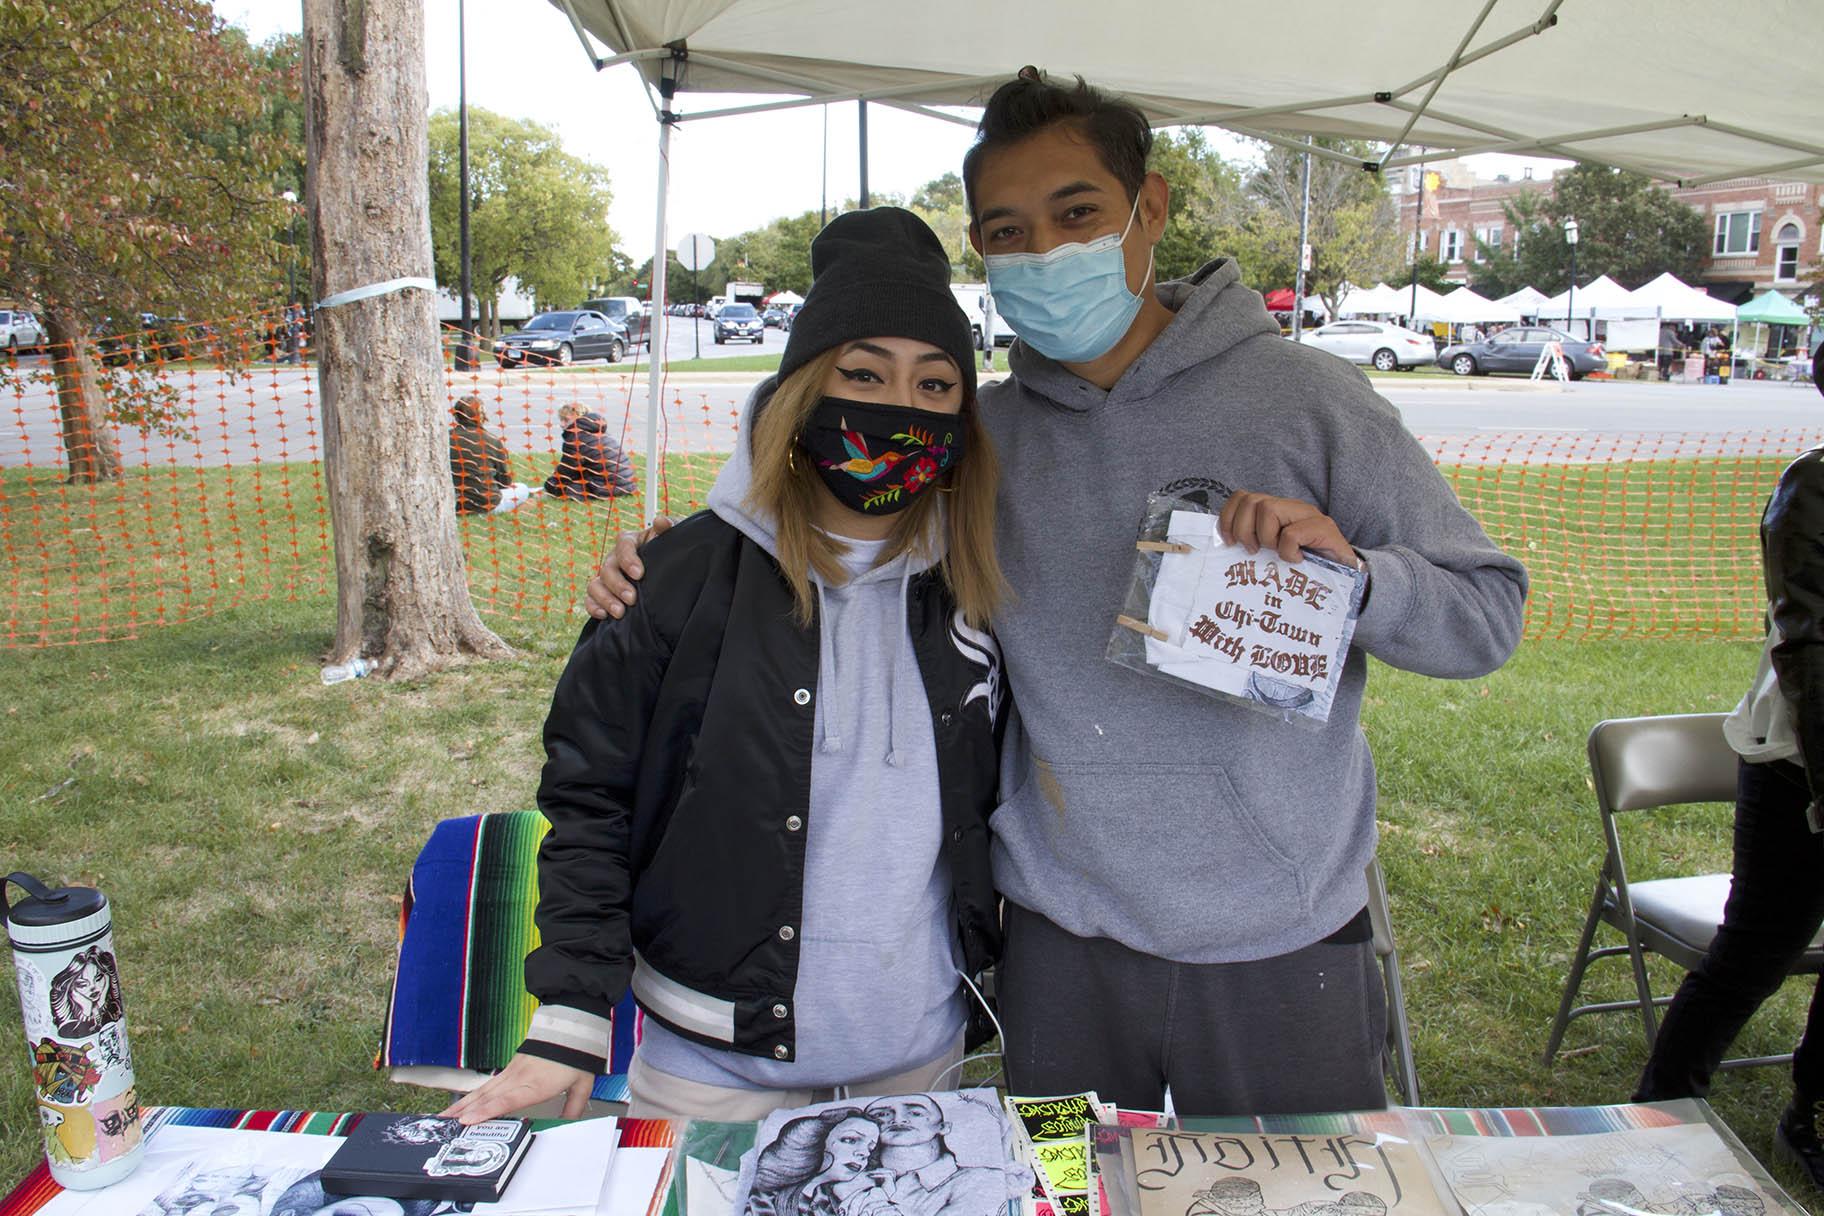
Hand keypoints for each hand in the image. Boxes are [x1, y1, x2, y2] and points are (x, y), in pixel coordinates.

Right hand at [439, 1052, 593, 1122]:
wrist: (569, 1026)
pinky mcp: (509, 1069)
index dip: (487, 1111)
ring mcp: (512, 1072)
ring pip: (482, 1091)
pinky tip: (459, 1106)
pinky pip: (486, 1086)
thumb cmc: (574, 1055)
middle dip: (464, 1112)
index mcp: (537, 1084)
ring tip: (443, 1118)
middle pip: (488, 1097)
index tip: (468, 1120)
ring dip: (462, 1105)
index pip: (507, 1099)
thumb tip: (567, 1124)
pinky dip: (471, 1097)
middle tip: (444, 1125)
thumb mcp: (582, 1083)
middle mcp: (520, 1078)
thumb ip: (574, 1107)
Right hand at [584, 516, 673, 618]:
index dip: (628, 559)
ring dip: (605, 599)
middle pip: (607, 568)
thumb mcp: (673, 539)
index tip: (640, 574)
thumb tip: (660, 521)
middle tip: (632, 599)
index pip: (623, 545)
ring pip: (595, 585)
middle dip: (618, 585)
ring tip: (620, 613)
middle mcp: (615, 558)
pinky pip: (590, 599)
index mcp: (630, 542)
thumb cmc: (670, 552)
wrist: (671, 573)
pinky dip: (593, 607)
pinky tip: (604, 616)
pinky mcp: (604, 593)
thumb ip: (668, 529)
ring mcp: (607, 576)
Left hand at [1217, 490, 1357, 567]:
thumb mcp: (1273, 554)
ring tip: (1278, 554)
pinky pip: (1291, 533)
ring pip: (1268, 509)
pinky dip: (1288, 551)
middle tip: (1254, 551)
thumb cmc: (1306, 567)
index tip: (1229, 541)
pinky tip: (1297, 560)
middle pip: (1251, 501)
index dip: (1228, 517)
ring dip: (1266, 538)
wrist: (1348, 575)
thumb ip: (1254, 543)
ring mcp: (1308, 515)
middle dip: (1244, 529)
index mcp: (1276, 511)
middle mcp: (1291, 507)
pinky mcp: (1324, 528)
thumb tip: (1225, 544)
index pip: (1242, 497)